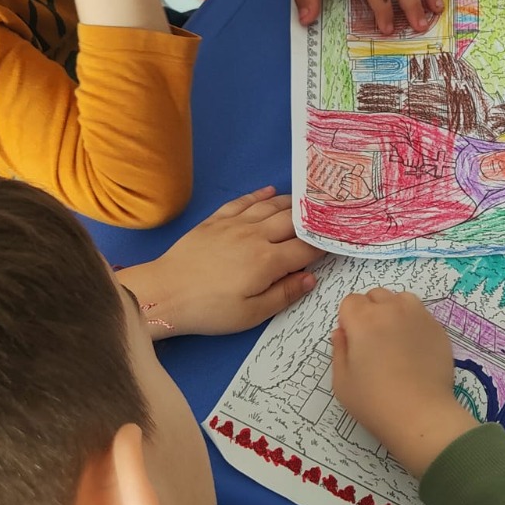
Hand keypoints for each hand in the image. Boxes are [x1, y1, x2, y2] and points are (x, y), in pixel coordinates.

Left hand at [118, 187, 319, 336]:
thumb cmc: (210, 310)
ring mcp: (234, 224)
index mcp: (268, 261)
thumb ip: (283, 294)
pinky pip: (243, 201)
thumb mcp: (250, 314)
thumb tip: (310, 277)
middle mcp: (256, 236)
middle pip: (292, 221)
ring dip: (291, 202)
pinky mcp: (215, 220)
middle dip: (313, 218)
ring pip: (270, 206)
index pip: (305, 248)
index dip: (325, 244)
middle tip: (330, 212)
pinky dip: (259, 195)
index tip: (340, 238)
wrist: (165, 293)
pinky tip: (270, 191)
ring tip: (307, 200)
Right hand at [331, 288, 477, 476]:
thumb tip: (342, 332)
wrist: (421, 415)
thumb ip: (339, 350)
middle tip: (372, 342)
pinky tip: (414, 349)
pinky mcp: (438, 328)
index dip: (348, 320)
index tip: (353, 342)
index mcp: (363, 319)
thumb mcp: (342, 381)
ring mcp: (418, 316)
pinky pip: (421, 315)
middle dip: (369, 311)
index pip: (350, 301)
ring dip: (393, 310)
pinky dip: (413, 323)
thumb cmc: (374, 401)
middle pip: (375, 296)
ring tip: (394, 339)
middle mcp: (391, 309)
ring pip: (401, 299)